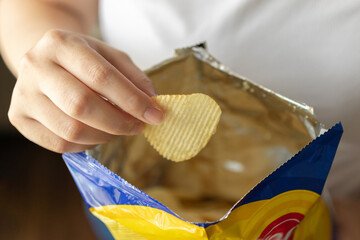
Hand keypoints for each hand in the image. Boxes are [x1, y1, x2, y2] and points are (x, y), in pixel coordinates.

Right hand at [8, 29, 162, 152]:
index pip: (101, 76)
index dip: (132, 100)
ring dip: (104, 136)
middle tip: (138, 127)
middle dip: (118, 122)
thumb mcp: (110, 57)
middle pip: (82, 105)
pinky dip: (86, 145)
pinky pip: (59, 144)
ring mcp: (23, 95)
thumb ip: (134, 77)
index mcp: (60, 43)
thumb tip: (152, 103)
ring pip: (71, 130)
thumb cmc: (83, 60)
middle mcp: (36, 67)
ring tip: (118, 129)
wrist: (45, 62)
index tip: (155, 115)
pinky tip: (97, 134)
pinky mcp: (20, 119)